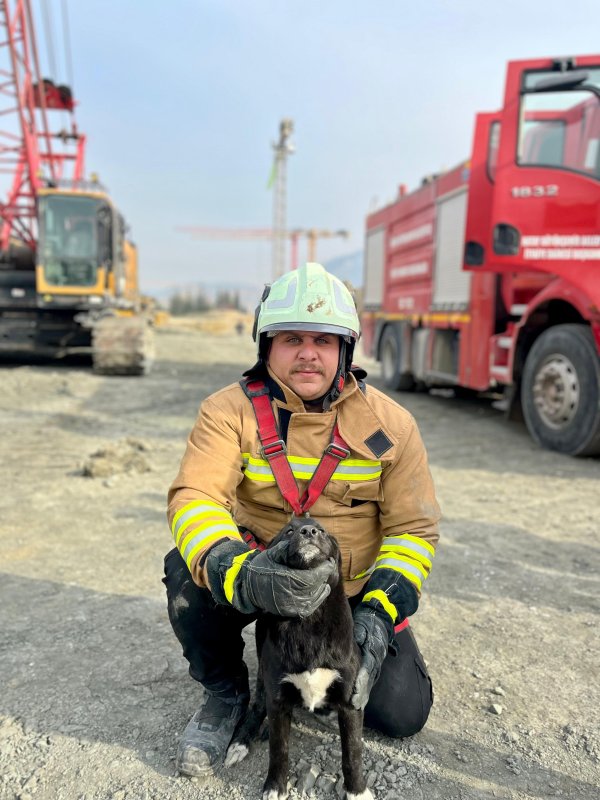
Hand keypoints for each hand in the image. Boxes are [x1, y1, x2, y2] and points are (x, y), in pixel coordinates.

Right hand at [206, 538, 335, 617]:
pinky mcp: (288, 612)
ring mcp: (289, 605)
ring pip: (312, 599)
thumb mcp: (272, 553)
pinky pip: (307, 608)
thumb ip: (288, 549)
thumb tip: (303, 539)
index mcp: (285, 579)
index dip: (322, 571)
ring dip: (322, 589)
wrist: (247, 586)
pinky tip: (321, 591)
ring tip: (326, 579)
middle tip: (329, 568)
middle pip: (313, 588)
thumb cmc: (261, 567)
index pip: (311, 577)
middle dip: (323, 578)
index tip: (330, 562)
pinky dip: (316, 600)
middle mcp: (288, 594)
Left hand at [351, 605, 389, 709]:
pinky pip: (369, 678)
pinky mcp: (373, 663)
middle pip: (368, 679)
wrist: (379, 616)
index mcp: (373, 651)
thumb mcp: (363, 625)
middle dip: (361, 694)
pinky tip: (359, 699)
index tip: (354, 695)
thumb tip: (352, 645)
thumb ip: (359, 636)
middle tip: (354, 706)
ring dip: (363, 694)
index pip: (366, 670)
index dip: (360, 683)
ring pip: (369, 681)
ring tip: (355, 706)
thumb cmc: (368, 621)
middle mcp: (376, 659)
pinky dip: (364, 689)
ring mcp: (376, 662)